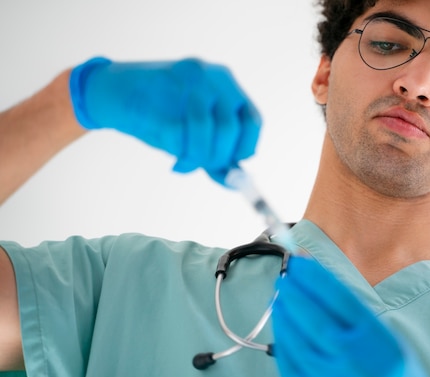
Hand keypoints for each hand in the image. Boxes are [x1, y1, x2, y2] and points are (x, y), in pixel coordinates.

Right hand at [69, 57, 260, 184]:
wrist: (112, 91)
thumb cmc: (159, 113)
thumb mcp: (193, 129)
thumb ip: (215, 151)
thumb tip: (236, 182)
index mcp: (226, 82)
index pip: (253, 120)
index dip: (246, 148)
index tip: (232, 165)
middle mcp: (211, 77)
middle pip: (231, 128)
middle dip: (219, 157)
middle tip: (204, 167)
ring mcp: (186, 82)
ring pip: (207, 131)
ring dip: (199, 158)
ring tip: (186, 165)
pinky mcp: (162, 93)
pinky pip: (180, 136)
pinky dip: (182, 157)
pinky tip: (176, 163)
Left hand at [272, 256, 429, 376]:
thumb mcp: (398, 354)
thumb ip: (365, 326)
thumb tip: (325, 289)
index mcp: (387, 355)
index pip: (345, 305)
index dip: (318, 280)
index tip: (301, 262)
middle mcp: (361, 375)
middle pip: (318, 323)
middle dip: (297, 295)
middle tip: (284, 277)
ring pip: (300, 346)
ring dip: (285, 317)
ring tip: (280, 298)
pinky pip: (292, 370)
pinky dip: (284, 344)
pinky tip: (282, 328)